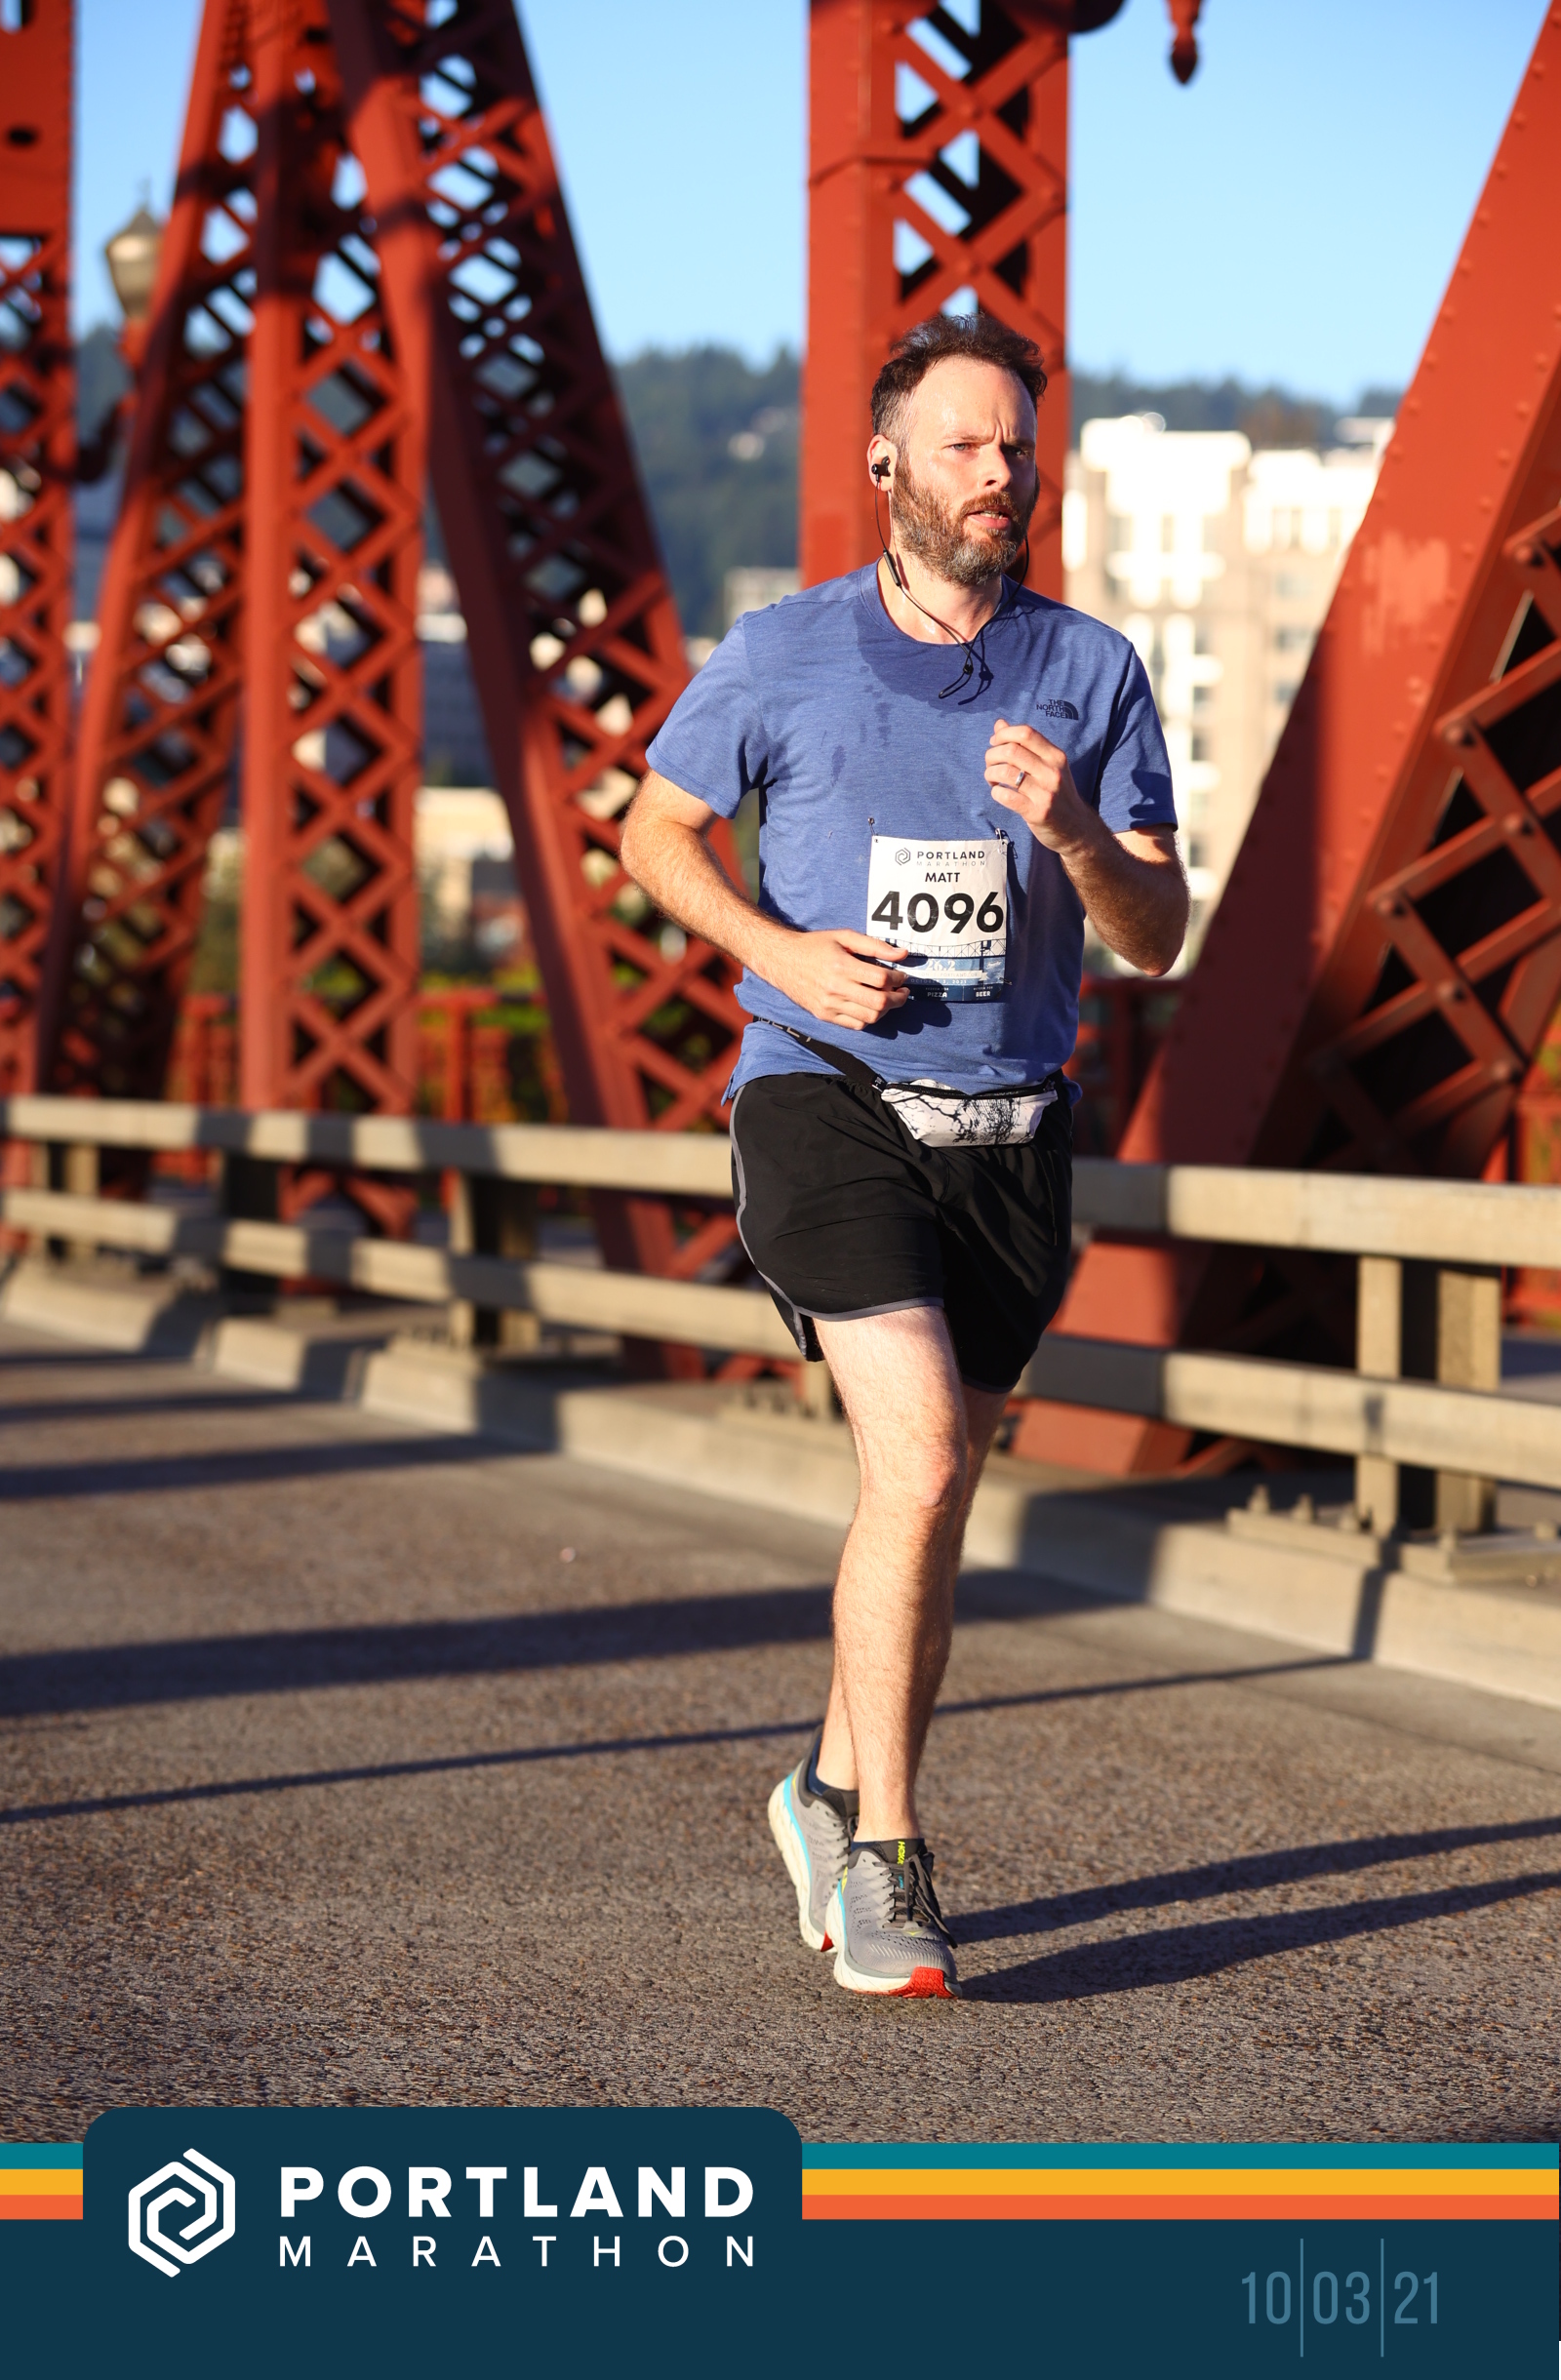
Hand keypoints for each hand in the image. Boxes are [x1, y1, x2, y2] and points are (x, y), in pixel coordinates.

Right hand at [759, 926, 908, 1028]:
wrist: (782, 960)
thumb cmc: (815, 946)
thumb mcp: (844, 937)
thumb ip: (874, 946)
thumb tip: (902, 954)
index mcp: (842, 966)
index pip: (881, 979)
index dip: (897, 978)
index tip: (901, 975)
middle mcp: (835, 988)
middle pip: (879, 1002)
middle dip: (898, 998)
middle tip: (903, 992)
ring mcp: (829, 1005)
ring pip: (870, 1017)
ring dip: (885, 1010)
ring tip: (888, 999)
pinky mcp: (824, 1015)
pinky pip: (855, 1024)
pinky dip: (868, 1018)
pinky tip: (870, 1006)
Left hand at [984, 718, 1102, 856]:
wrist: (1077, 828)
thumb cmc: (1057, 794)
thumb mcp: (1047, 766)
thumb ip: (1024, 746)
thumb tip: (999, 724)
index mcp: (1056, 756)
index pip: (1026, 733)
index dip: (1004, 734)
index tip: (994, 743)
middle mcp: (1053, 772)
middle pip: (1012, 750)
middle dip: (992, 754)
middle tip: (990, 764)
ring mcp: (1045, 793)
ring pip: (1006, 772)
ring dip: (991, 773)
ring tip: (992, 779)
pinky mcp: (1037, 812)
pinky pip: (1006, 796)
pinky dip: (996, 792)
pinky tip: (998, 792)